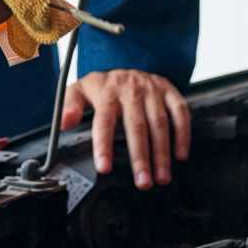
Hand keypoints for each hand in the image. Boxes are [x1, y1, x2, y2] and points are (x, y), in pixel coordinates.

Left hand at [61, 69, 190, 189]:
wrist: (127, 65)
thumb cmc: (104, 87)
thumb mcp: (80, 90)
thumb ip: (69, 105)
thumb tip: (64, 122)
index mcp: (106, 91)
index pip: (104, 120)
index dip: (103, 144)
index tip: (104, 168)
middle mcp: (131, 89)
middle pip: (136, 125)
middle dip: (140, 156)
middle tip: (143, 183)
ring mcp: (152, 89)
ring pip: (159, 122)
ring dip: (162, 152)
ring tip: (161, 177)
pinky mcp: (169, 90)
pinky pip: (180, 112)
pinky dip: (183, 134)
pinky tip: (180, 155)